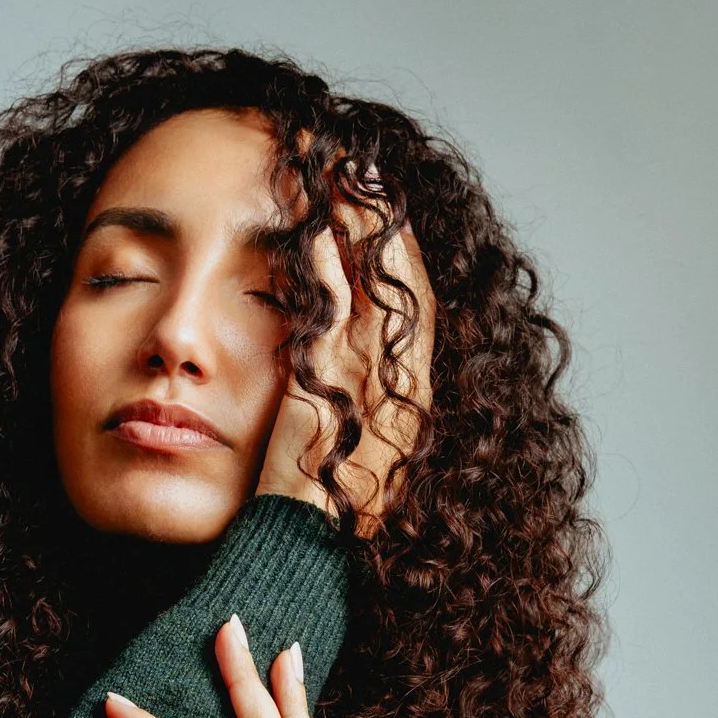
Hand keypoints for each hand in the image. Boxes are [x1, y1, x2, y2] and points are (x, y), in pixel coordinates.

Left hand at [255, 169, 435, 536]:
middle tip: (364, 166)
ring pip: (376, 284)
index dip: (398, 249)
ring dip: (358, 224)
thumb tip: (325, 350)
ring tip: (340, 174)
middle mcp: (402, 382)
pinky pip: (335, 308)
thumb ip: (344, 394)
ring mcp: (373, 380)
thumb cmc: (311, 511)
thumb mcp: (342, 442)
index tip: (380, 203)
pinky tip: (312, 224)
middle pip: (403, 280)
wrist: (305, 551)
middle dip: (384, 218)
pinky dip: (329, 262)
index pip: (412, 304)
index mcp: (409, 396)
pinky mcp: (334, 384)